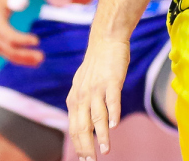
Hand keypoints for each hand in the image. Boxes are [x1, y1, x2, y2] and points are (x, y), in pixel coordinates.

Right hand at [0, 0, 42, 66]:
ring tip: (40, 61)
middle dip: (25, 54)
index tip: (37, 41)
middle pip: (10, 50)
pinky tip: (33, 61)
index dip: (23, 40)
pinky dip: (21, 59)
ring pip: (10, 56)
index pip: (9, 36)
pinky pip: (9, 56)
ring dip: (25, 60)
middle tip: (41, 57)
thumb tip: (24, 2)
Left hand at [68, 38, 131, 157]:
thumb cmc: (97, 65)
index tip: (85, 159)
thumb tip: (84, 126)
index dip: (79, 145)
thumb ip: (82, 105)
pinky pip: (112, 100)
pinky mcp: (112, 80)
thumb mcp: (83, 86)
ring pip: (97, 116)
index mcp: (74, 100)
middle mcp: (83, 96)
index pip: (74, 128)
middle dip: (86, 146)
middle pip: (82, 126)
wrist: (106, 40)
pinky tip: (114, 126)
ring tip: (105, 150)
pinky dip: (113, 113)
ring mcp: (97, 88)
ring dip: (100, 135)